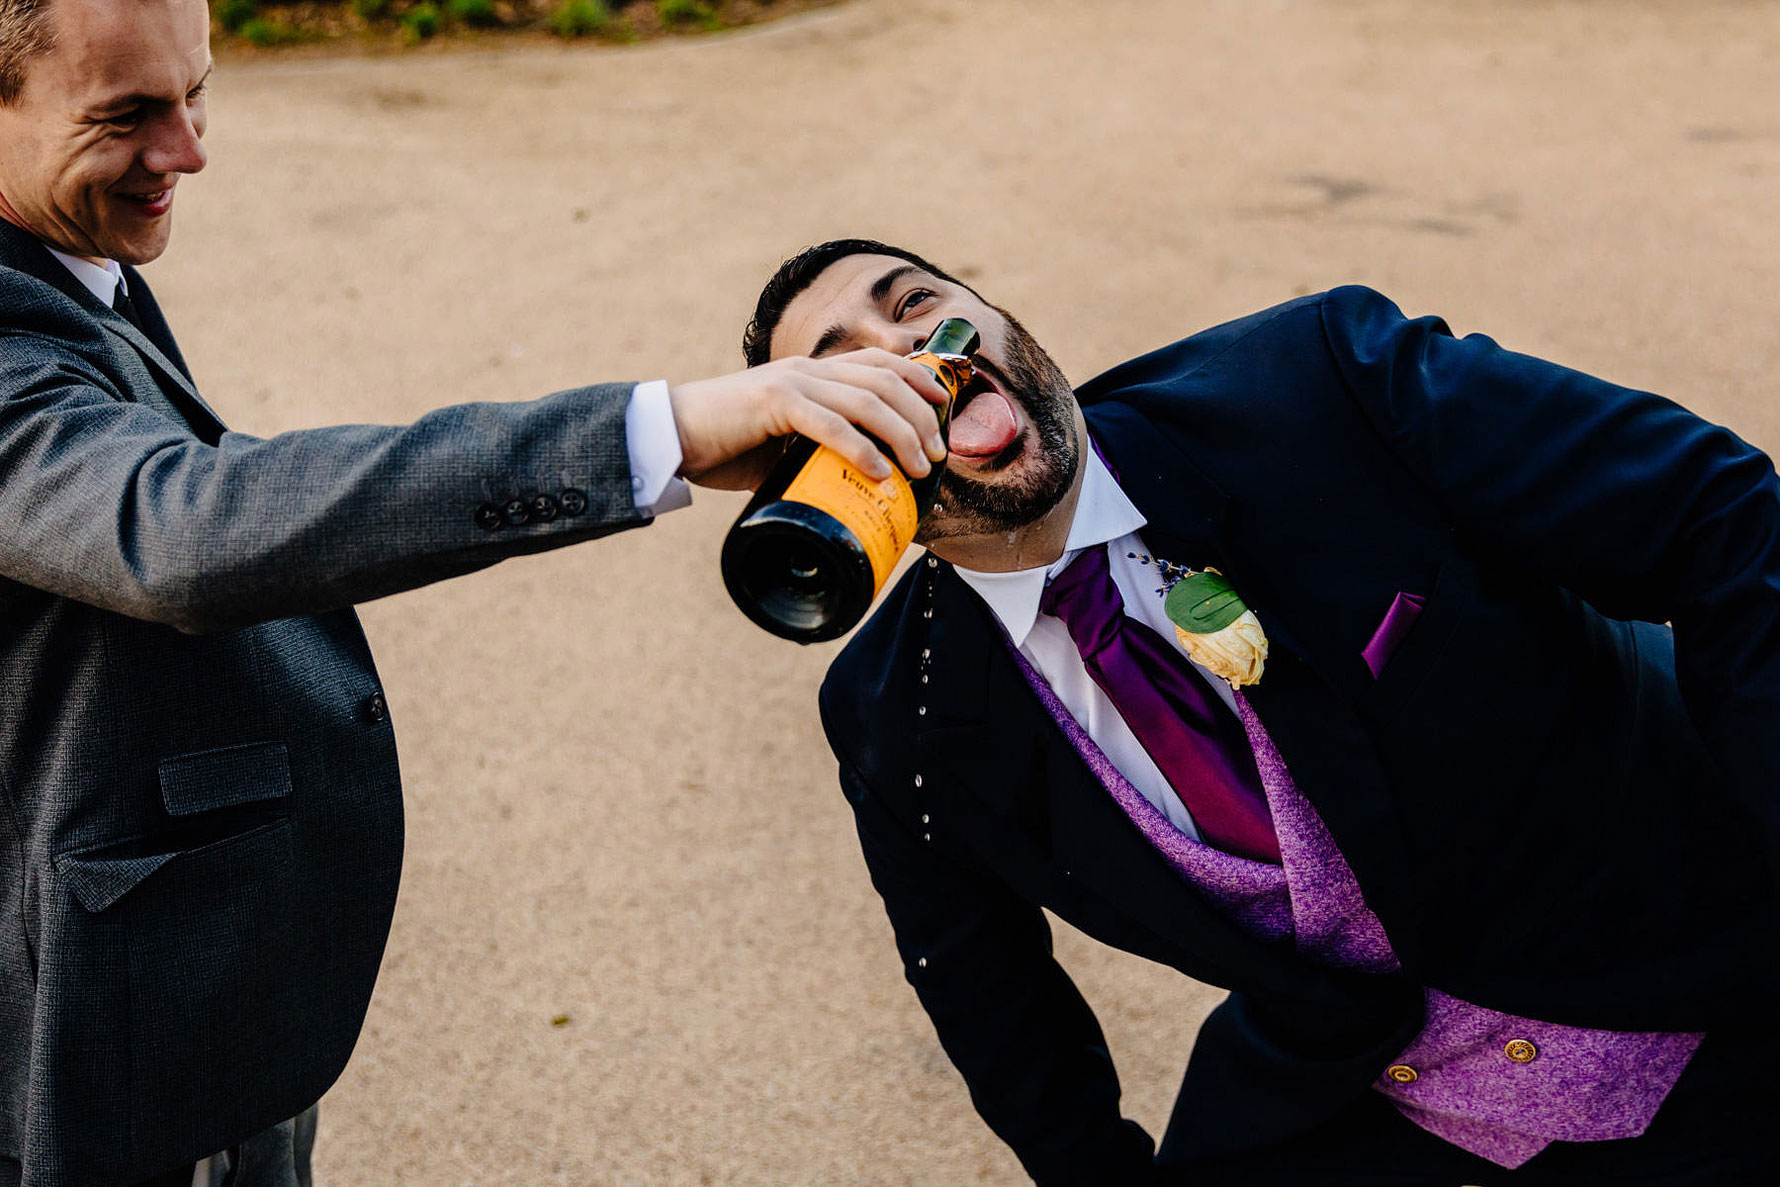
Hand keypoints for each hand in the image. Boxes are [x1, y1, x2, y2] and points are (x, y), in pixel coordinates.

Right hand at [668, 349, 950, 490]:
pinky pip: (829, 423)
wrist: (670, 435)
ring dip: (901, 434)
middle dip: (921, 416)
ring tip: (918, 467)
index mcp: (812, 372)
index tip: (944, 407)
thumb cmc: (726, 445)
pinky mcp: (773, 403)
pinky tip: (878, 472)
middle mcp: (807, 370)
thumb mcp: (783, 444)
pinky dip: (860, 448)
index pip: (880, 363)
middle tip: (936, 455)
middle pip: (885, 381)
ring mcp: (791, 383)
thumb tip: (851, 486)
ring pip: (866, 400)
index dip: (919, 379)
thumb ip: (815, 451)